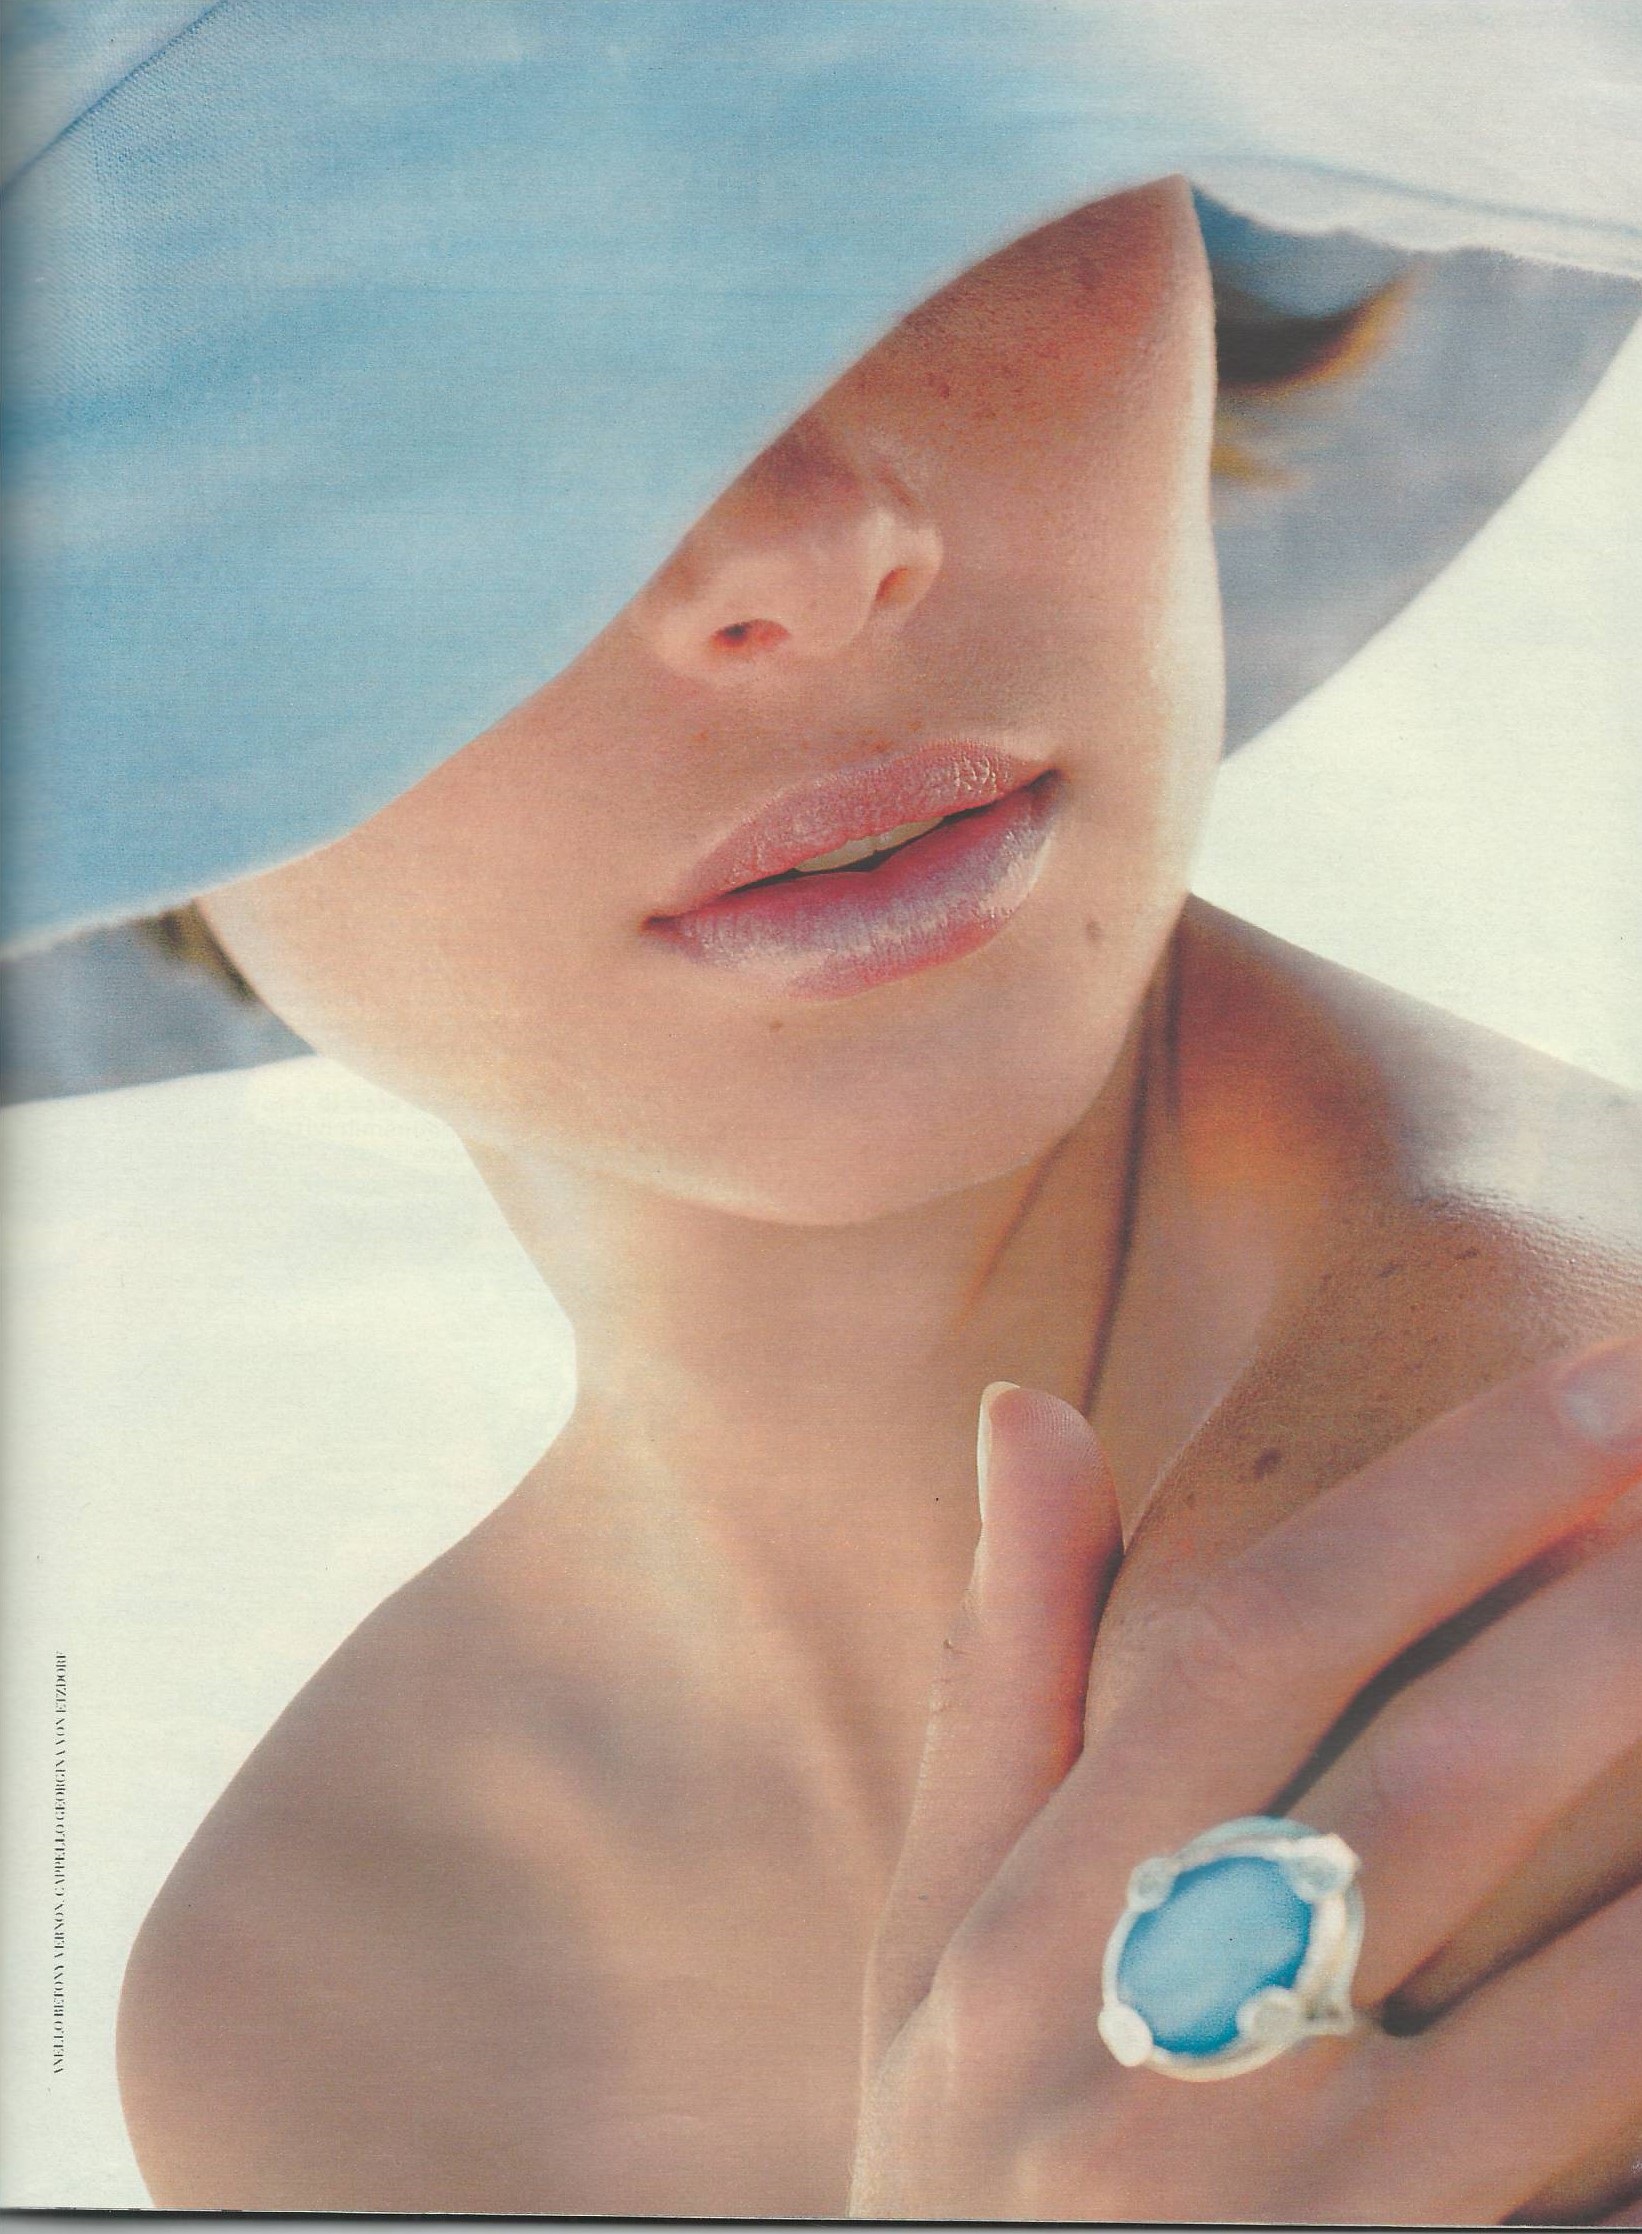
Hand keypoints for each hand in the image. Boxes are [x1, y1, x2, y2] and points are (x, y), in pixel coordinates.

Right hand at [851, 1339, 1641, 2223]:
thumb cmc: (973, 2150)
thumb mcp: (938, 1930)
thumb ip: (1005, 1670)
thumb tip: (1030, 1406)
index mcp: (1026, 1931)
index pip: (1249, 1650)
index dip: (1439, 1507)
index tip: (1599, 1391)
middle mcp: (1148, 2071)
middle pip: (1421, 1791)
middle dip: (1608, 1619)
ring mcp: (1290, 2231)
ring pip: (1569, 2008)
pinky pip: (1598, 2192)